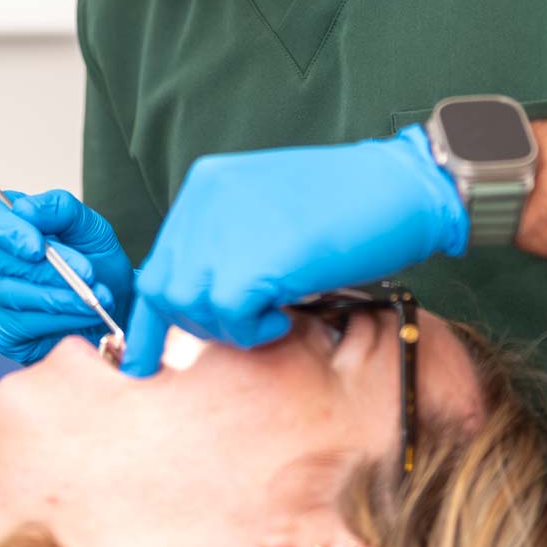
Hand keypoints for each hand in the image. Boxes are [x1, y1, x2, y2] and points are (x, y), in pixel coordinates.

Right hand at [0, 188, 134, 363]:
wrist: (111, 300)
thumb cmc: (92, 257)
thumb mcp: (87, 225)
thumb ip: (58, 208)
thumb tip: (23, 209)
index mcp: (1, 220)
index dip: (3, 230)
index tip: (37, 247)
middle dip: (47, 269)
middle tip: (87, 274)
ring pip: (12, 295)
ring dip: (59, 297)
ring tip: (94, 296)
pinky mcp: (0, 332)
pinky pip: (24, 325)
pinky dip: (60, 318)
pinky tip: (84, 313)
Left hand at [121, 126, 467, 376]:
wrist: (399, 187)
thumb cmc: (347, 203)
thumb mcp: (268, 212)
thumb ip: (227, 242)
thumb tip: (201, 300)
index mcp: (206, 186)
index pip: (158, 263)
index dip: (152, 318)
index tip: (147, 360)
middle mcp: (204, 202)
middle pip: (163, 288)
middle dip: (197, 324)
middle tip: (246, 327)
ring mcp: (225, 227)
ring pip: (190, 307)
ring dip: (229, 328)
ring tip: (273, 315)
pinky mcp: (255, 258)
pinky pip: (229, 317)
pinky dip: (254, 331)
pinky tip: (284, 316)